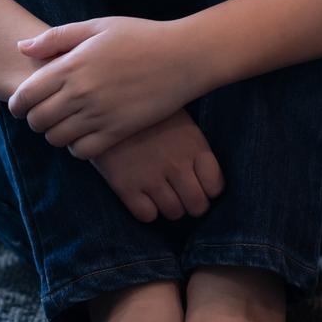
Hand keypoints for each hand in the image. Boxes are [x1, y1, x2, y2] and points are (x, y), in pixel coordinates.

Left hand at [7, 15, 196, 159]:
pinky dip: (77, 147)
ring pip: (57, 138)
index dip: (17, 104)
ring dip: (56, 134)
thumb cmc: (142, 37)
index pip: (25, 96)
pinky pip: (83, 150)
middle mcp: (81, 92)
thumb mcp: (99, 27)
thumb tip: (22, 47)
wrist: (184, 57)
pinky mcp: (119, 130)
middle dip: (35, 120)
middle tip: (46, 115)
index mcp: (71, 65)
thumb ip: (57, 37)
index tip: (23, 105)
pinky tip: (85, 136)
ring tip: (66, 125)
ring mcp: (100, 114)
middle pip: (37, 121)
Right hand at [89, 107, 225, 221]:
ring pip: (173, 212)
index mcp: (194, 146)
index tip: (202, 186)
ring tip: (163, 196)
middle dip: (194, 205)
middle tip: (184, 197)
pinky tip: (144, 198)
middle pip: (197, 205)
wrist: (106, 106)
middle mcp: (176, 165)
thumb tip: (203, 172)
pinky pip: (146, 215)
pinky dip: (148, 211)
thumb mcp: (180, 121)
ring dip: (171, 208)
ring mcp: (151, 177)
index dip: (210, 190)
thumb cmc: (148, 113)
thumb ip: (193, 146)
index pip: (215, 185)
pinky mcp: (126, 186)